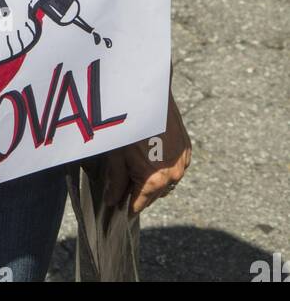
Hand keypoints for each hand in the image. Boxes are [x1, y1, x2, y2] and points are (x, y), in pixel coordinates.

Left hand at [103, 89, 190, 214]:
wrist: (148, 95)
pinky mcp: (186, 149)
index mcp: (154, 180)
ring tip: (137, 165)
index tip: (118, 205)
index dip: (126, 205)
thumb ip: (115, 181)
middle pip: (154, 195)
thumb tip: (113, 201)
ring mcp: (182, 162)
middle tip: (123, 182)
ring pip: (166, 183)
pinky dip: (164, 167)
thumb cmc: (128, 124)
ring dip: (154, 180)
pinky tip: (151, 154)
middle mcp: (173, 175)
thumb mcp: (116, 154)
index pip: (139, 204)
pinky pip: (175, 167)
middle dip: (139, 192)